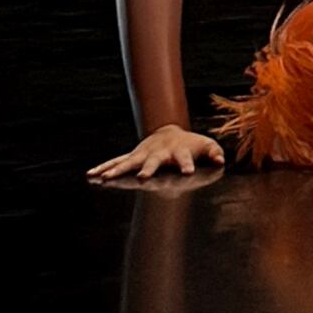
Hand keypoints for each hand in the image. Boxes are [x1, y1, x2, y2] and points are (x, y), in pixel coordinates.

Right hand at [90, 125, 226, 181]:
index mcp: (179, 153)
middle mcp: (159, 154)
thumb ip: (214, 153)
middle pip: (152, 162)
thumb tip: (221, 160)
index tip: (187, 172)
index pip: (185, 159)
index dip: (186, 165)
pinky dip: (104, 168)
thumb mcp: (207, 146)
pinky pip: (116, 163)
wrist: (171, 133)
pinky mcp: (132, 157)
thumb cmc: (193, 145)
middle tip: (141, 178)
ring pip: (129, 163)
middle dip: (147, 170)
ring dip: (118, 171)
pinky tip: (91, 176)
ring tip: (104, 179)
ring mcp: (143, 155)